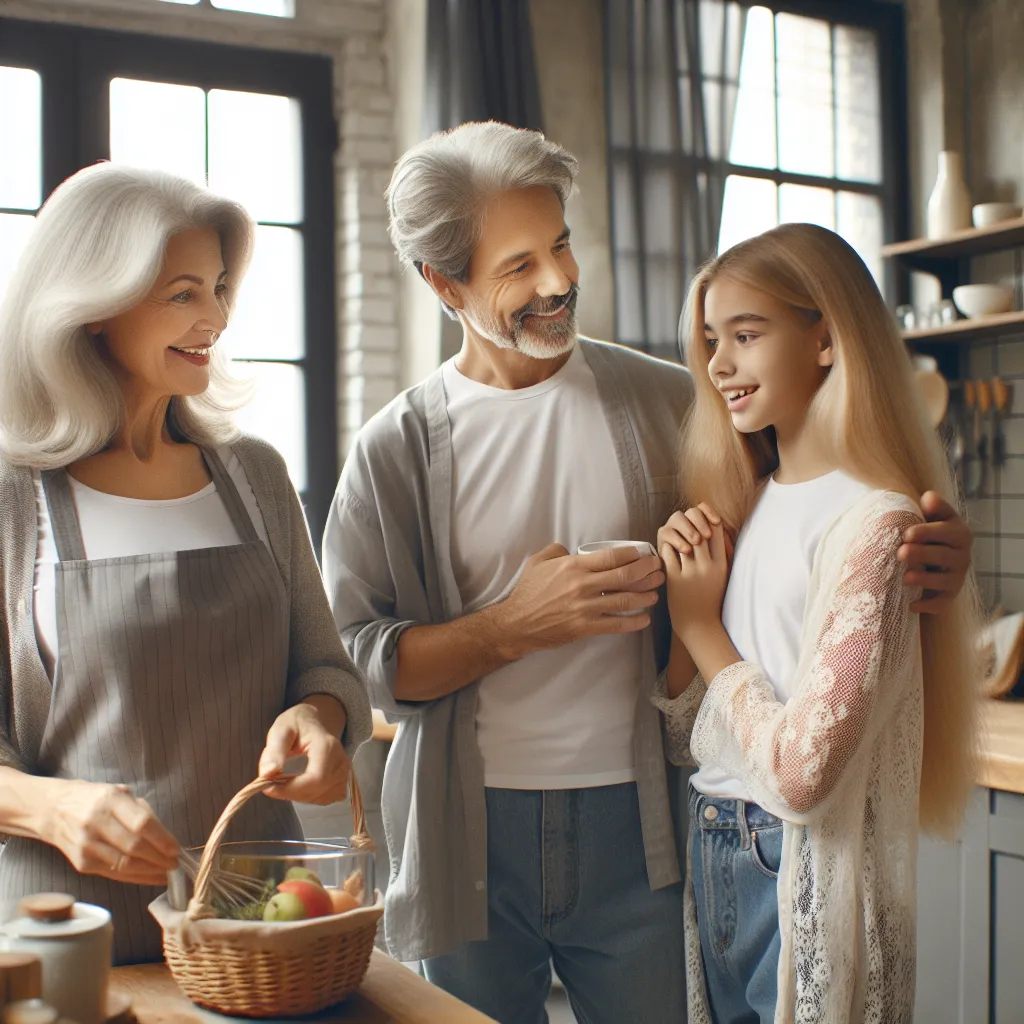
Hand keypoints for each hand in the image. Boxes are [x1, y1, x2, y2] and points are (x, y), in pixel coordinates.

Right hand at [39, 779, 179, 885]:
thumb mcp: (120, 793)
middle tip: (176, 863)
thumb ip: (142, 811)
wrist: (54, 810)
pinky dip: (136, 878)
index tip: (176, 849)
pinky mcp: (82, 864)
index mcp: (110, 800)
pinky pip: (114, 874)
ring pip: (125, 864)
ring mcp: (86, 846)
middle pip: (134, 846)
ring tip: (168, 873)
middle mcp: (96, 823)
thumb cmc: (96, 800)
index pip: (141, 823)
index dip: (162, 839)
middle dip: (159, 858)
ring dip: (151, 871)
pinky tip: (151, 877)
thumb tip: (166, 837)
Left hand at [259, 703, 351, 805]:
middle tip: (273, 783)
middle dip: (292, 793)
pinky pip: (327, 798)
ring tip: (287, 780)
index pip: (315, 778)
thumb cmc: (295, 725)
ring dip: (300, 796)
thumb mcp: (280, 730)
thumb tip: (268, 774)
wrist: (312, 722)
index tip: (268, 787)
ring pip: (322, 798)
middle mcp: (341, 761)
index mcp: (327, 746)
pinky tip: (301, 784)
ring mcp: (345, 772)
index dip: (291, 789)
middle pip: (318, 790)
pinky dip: (311, 797)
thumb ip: (274, 751)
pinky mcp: (344, 781)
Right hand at [489, 543, 665, 657]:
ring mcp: (585, 608)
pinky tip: (644, 618)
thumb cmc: (527, 591)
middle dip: (646, 572)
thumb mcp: (538, 562)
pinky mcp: (585, 627)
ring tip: (655, 593)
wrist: (517, 623)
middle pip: (625, 576)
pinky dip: (633, 622)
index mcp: (573, 566)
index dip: (633, 555)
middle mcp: (583, 585)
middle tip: (658, 570)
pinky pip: (616, 625)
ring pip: (625, 601)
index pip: (611, 557)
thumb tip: (571, 550)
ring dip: (645, 596)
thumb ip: (557, 551)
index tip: (643, 555)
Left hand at [661, 511, 730, 642]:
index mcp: (722, 565)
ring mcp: (691, 573)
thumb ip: (722, 554)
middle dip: (692, 521)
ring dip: (678, 532)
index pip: (717, 530)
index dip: (708, 519)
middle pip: (700, 530)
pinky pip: (668, 553)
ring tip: (677, 531)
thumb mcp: (722, 576)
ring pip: (684, 539)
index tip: (702, 518)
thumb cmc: (711, 599)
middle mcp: (708, 567)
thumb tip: (717, 530)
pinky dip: (667, 546)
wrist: (700, 625)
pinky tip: (667, 546)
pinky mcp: (675, 579)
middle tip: (686, 521)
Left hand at [899, 491, 971, 612]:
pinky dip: (929, 605)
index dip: (927, 532)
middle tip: (900, 553)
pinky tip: (911, 606)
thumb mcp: (931, 516)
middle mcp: (962, 555)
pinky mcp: (950, 593)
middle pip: (944, 555)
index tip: (907, 534)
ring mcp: (957, 575)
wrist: (932, 556)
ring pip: (945, 580)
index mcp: (957, 532)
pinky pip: (943, 602)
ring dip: (925, 579)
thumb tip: (928, 496)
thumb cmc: (926, 532)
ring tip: (905, 578)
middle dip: (922, 555)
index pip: (946, 531)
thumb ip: (932, 507)